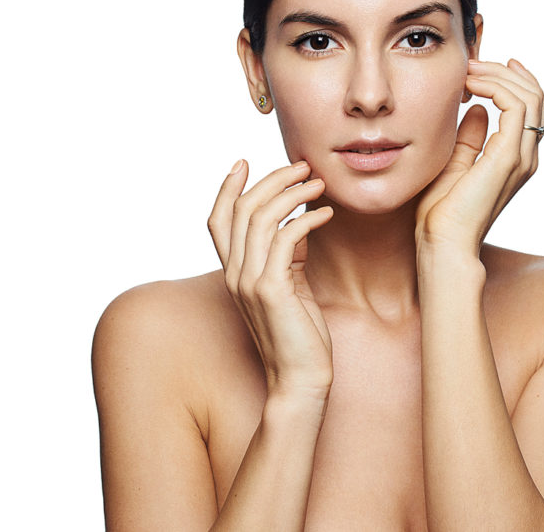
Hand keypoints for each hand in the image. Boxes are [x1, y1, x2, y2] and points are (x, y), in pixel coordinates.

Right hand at [207, 160, 335, 399]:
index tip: (244, 162)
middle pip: (241, 210)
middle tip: (302, 166)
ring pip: (261, 218)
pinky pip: (285, 239)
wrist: (299, 381)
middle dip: (272, 180)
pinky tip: (327, 215)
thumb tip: (299, 223)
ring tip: (318, 185)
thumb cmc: (298, 337)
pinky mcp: (271, 290)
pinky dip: (307, 219)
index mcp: (233, 272)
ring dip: (292, 194)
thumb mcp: (289, 286)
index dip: (226, 188)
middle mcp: (234, 274)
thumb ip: (287, 255)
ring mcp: (249, 282)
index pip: (217, 220)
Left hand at [415, 59, 543, 257]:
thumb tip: (477, 109)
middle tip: (476, 62)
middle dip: (509, 73)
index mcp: (515, 158)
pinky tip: (471, 86)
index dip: (513, 82)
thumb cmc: (441, 213)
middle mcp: (526, 156)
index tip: (482, 68)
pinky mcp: (508, 158)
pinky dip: (497, 87)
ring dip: (500, 75)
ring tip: (470, 70)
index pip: (531, 109)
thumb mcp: (455, 163)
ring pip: (530, 97)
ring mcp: (521, 157)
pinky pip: (516, 107)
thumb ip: (470, 137)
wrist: (442, 244)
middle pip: (537, 98)